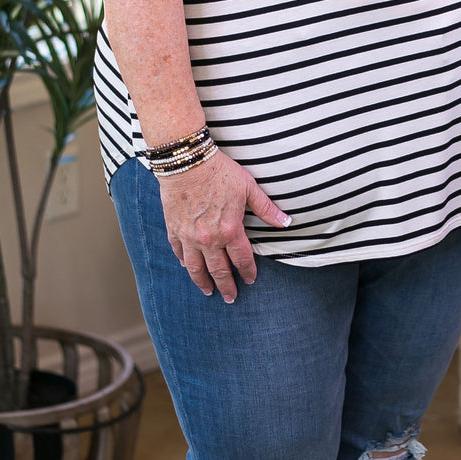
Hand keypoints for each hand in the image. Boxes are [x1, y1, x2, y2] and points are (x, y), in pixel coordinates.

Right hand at [157, 150, 290, 302]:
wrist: (187, 161)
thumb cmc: (219, 172)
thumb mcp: (248, 187)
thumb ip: (266, 208)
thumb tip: (286, 221)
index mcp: (230, 230)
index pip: (242, 259)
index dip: (248, 272)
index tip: (251, 280)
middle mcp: (209, 239)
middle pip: (219, 270)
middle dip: (227, 286)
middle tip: (231, 298)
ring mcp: (189, 236)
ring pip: (196, 268)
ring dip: (203, 282)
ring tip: (208, 292)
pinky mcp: (174, 228)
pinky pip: (178, 251)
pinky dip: (183, 261)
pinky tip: (187, 266)